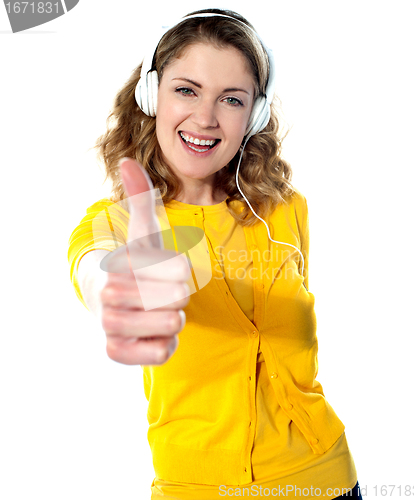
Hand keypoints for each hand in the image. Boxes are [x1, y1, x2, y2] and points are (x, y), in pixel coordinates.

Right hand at [100, 158, 190, 364]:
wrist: (114, 302)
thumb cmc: (138, 264)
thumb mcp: (144, 232)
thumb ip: (141, 199)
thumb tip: (127, 160)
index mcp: (121, 262)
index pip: (181, 269)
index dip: (181, 270)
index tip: (163, 269)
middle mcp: (110, 294)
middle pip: (179, 297)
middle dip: (177, 295)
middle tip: (159, 292)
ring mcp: (111, 325)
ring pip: (173, 323)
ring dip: (172, 318)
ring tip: (156, 311)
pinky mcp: (116, 352)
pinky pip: (160, 353)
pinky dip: (165, 344)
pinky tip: (151, 333)